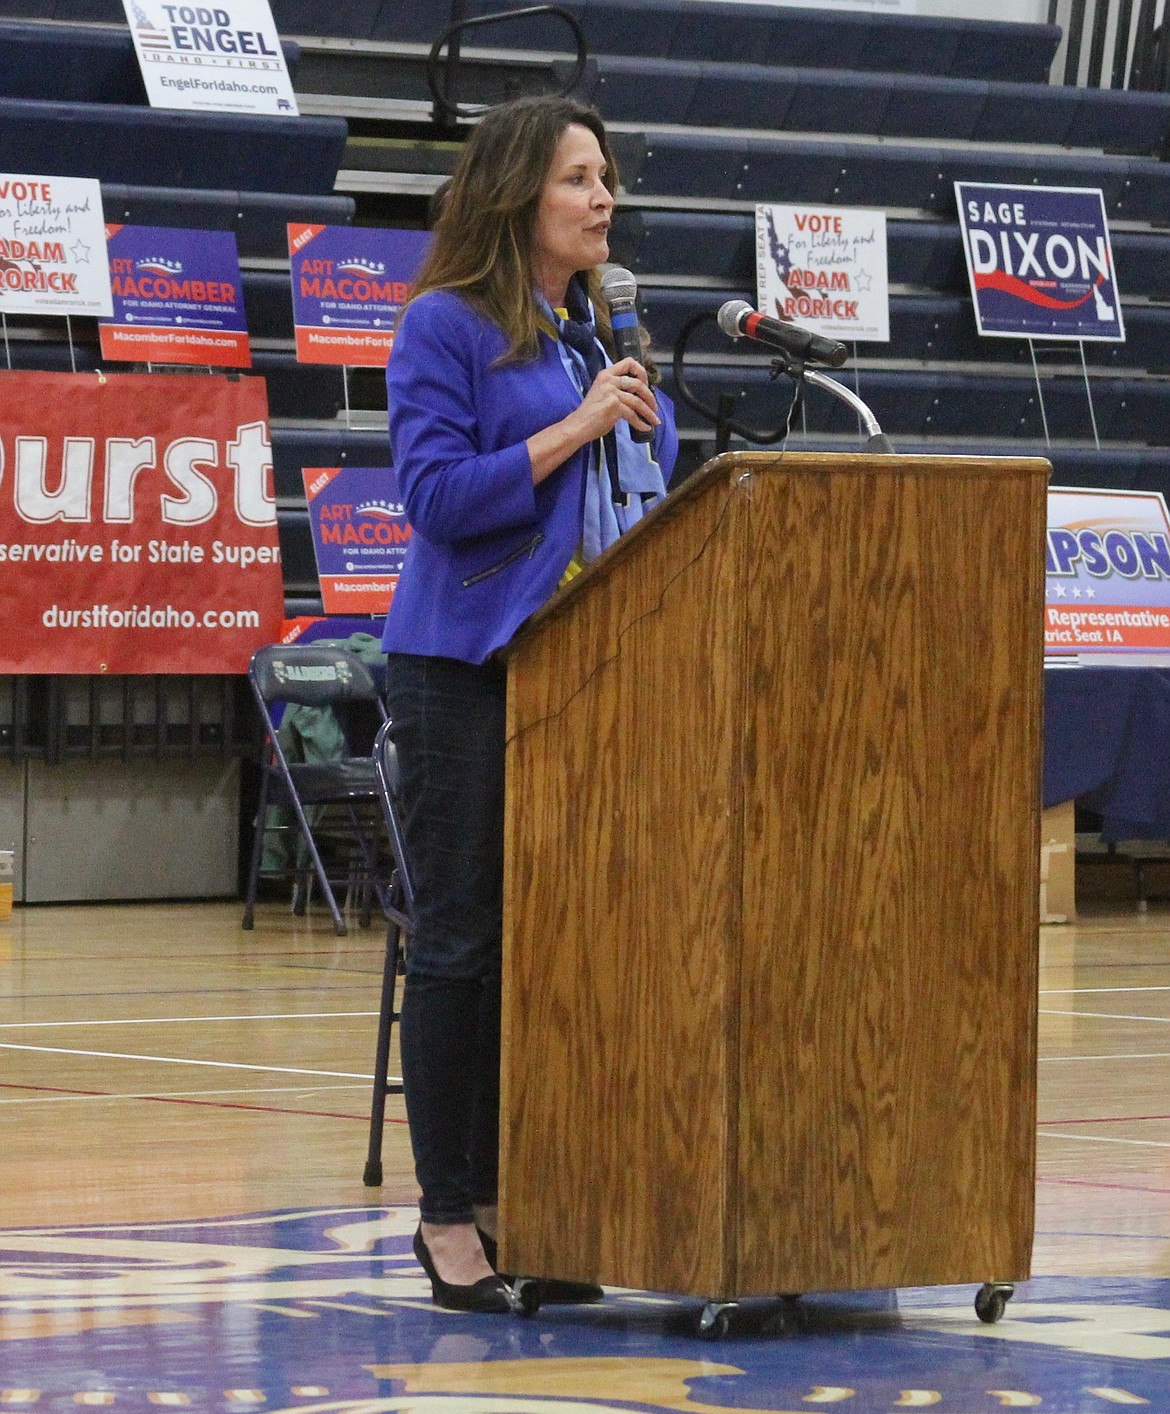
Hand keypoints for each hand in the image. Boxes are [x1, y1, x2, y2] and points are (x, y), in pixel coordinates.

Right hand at [527, 358, 661, 484]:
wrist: (578, 425)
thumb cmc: (590, 412)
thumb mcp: (602, 392)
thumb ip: (617, 388)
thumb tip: (637, 394)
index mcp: (606, 374)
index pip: (628, 362)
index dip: (641, 372)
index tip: (646, 384)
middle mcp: (609, 380)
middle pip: (638, 383)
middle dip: (650, 396)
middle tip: (653, 406)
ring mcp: (611, 393)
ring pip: (638, 401)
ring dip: (648, 412)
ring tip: (654, 420)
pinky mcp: (614, 406)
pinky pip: (633, 414)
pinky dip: (641, 423)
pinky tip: (644, 427)